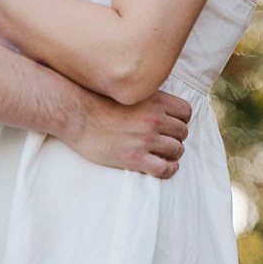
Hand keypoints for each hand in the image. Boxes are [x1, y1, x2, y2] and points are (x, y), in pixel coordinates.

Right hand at [66, 89, 191, 177]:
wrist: (76, 116)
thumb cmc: (98, 104)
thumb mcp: (130, 93)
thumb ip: (149, 99)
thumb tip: (162, 106)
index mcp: (155, 101)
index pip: (186, 112)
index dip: (181, 120)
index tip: (172, 125)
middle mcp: (154, 119)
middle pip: (183, 132)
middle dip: (176, 137)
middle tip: (165, 142)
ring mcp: (145, 139)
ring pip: (177, 150)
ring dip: (173, 154)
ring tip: (163, 155)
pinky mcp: (135, 158)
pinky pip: (165, 168)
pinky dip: (169, 170)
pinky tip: (164, 168)